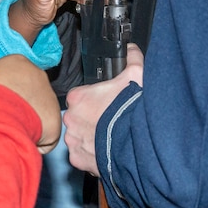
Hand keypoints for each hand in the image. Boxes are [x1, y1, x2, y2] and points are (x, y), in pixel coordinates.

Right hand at [0, 55, 60, 153]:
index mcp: (18, 62)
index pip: (13, 79)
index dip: (3, 93)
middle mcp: (39, 76)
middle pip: (29, 95)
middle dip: (18, 108)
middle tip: (1, 119)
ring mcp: (50, 98)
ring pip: (38, 115)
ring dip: (26, 124)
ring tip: (8, 132)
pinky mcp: (55, 120)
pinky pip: (45, 136)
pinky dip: (32, 141)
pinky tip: (17, 141)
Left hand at [64, 43, 144, 172]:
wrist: (136, 144)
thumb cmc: (131, 110)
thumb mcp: (135, 76)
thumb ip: (131, 59)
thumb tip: (131, 49)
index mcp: (78, 98)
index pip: (80, 97)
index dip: (93, 100)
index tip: (104, 104)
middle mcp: (71, 119)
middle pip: (77, 117)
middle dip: (90, 119)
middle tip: (108, 122)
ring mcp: (74, 140)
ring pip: (78, 137)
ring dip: (90, 137)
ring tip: (109, 138)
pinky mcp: (78, 159)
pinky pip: (82, 156)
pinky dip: (91, 155)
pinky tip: (106, 151)